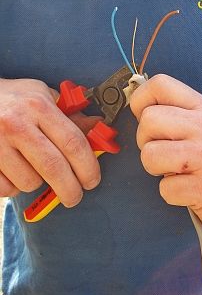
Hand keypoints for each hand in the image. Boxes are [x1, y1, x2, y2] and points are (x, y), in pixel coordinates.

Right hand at [0, 78, 100, 206]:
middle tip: (75, 197)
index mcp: (39, 106)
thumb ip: (72, 116)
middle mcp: (17, 123)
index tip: (92, 180)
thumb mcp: (44, 97)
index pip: (73, 142)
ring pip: (29, 182)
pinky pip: (7, 189)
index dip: (88, 166)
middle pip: (54, 168)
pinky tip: (15, 171)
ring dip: (38, 183)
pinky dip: (15, 187)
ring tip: (35, 168)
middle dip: (70, 189)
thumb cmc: (15, 98)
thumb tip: (99, 131)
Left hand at [130, 75, 201, 235]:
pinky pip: (165, 188)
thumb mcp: (196, 124)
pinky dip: (170, 192)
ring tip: (175, 169)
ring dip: (155, 168)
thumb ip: (169, 110)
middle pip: (148, 119)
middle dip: (145, 140)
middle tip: (164, 151)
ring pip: (150, 154)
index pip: (159, 84)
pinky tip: (187, 189)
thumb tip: (131, 101)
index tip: (146, 120)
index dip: (140, 101)